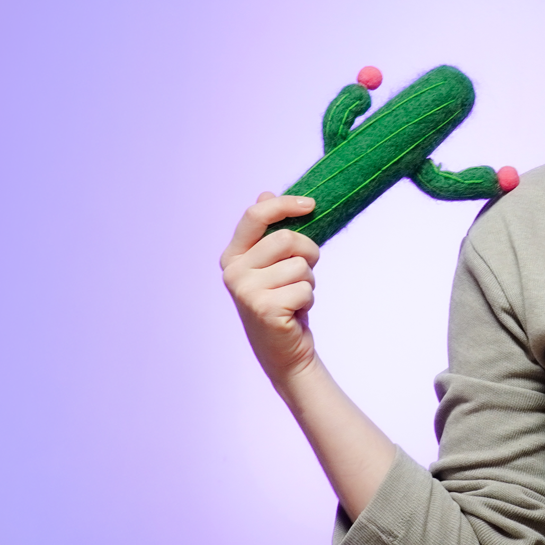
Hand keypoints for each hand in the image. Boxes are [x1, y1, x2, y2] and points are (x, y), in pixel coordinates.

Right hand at [220, 193, 322, 384]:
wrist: (285, 351)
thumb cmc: (283, 302)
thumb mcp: (276, 264)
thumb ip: (270, 231)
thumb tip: (265, 193)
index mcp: (233, 255)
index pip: (255, 216)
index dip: (284, 205)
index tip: (311, 205)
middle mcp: (233, 271)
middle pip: (285, 238)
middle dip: (308, 253)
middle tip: (305, 273)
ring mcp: (245, 291)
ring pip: (299, 265)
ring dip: (309, 281)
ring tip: (295, 298)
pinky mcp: (263, 308)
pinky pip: (305, 288)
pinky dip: (308, 300)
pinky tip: (294, 314)